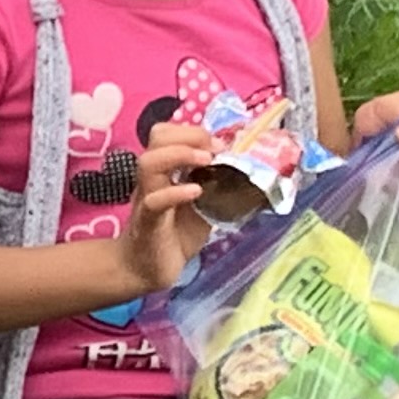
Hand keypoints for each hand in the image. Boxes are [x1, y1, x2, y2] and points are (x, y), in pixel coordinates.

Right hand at [116, 115, 220, 295]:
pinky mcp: (147, 222)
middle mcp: (152, 178)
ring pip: (149, 163)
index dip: (194, 130)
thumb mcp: (203, 203)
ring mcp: (147, 198)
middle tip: (214, 150)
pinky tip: (196, 192)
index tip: (220, 144)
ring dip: (180, 155)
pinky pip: (154, 201)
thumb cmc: (175, 233)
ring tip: (207, 161)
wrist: (145, 268)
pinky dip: (176, 192)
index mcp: (165, 169)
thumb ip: (218, 184)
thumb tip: (253, 169)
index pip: (168, 132)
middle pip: (157, 136)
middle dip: (189, 135)